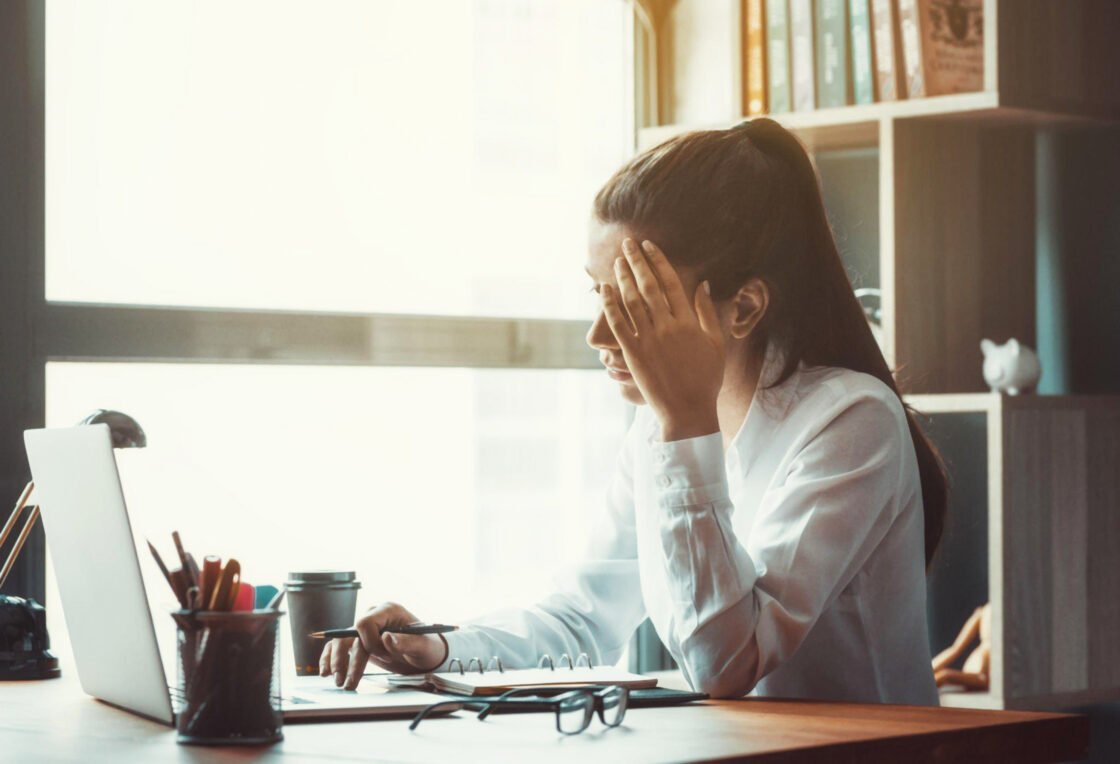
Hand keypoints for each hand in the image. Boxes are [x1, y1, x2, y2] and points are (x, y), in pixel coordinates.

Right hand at [318, 601, 448, 689]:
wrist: (426, 654)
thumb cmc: (427, 647)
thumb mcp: (423, 646)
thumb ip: (406, 642)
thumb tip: (386, 638)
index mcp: (388, 611)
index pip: (365, 623)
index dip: (369, 643)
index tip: (385, 657)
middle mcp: (374, 617)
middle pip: (350, 634)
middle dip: (346, 659)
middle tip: (347, 682)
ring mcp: (365, 630)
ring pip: (341, 641)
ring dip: (336, 661)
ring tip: (337, 681)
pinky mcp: (360, 642)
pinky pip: (340, 646)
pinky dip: (331, 658)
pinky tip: (326, 672)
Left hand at [603, 238, 723, 440]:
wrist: (688, 411)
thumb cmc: (705, 379)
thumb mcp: (715, 343)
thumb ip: (707, 312)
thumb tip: (704, 284)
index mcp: (689, 322)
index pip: (671, 282)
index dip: (658, 261)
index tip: (649, 246)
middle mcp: (668, 327)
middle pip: (649, 286)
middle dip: (637, 261)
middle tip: (628, 244)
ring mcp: (649, 340)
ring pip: (632, 301)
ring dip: (623, 278)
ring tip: (617, 261)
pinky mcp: (633, 354)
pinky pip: (618, 324)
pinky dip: (610, 305)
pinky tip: (603, 290)